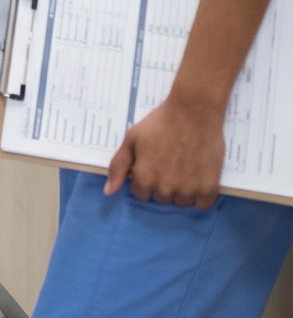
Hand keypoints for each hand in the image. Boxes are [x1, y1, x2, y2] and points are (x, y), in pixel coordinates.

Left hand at [105, 92, 225, 209]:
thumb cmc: (160, 123)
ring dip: (181, 191)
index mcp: (144, 177)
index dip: (144, 179)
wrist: (193, 113)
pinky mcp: (208, 188)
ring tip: (183, 168)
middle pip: (160, 198)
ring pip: (181, 202)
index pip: (140, 193)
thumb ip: (118, 166)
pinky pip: (202, 204)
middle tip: (168, 163)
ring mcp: (188, 189)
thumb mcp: (131, 139)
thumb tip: (109, 191)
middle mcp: (165, 188)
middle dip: (161, 184)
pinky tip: (197, 177)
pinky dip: (200, 195)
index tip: (152, 165)